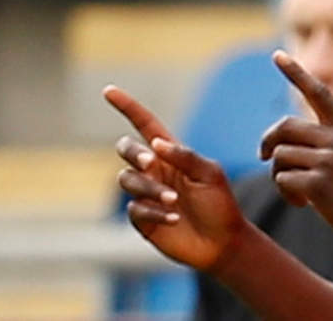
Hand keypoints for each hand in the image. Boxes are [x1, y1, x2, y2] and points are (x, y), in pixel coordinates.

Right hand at [106, 85, 247, 272]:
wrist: (223, 241)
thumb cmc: (220, 203)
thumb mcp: (209, 173)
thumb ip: (184, 156)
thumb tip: (155, 144)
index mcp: (170, 154)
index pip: (144, 124)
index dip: (127, 107)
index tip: (109, 90)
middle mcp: (154, 171)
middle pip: (126, 149)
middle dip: (134, 153)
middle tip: (151, 163)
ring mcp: (145, 194)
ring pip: (127, 180)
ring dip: (150, 188)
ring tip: (174, 201)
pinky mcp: (142, 219)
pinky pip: (135, 209)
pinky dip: (154, 212)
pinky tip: (174, 218)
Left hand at [260, 50, 332, 246]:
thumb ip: (327, 141)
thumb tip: (283, 144)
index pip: (318, 91)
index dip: (296, 72)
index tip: (277, 55)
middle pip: (285, 126)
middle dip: (268, 141)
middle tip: (262, 155)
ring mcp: (328, 160)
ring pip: (280, 156)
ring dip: (280, 175)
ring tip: (298, 191)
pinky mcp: (318, 183)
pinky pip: (282, 180)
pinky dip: (286, 193)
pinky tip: (303, 204)